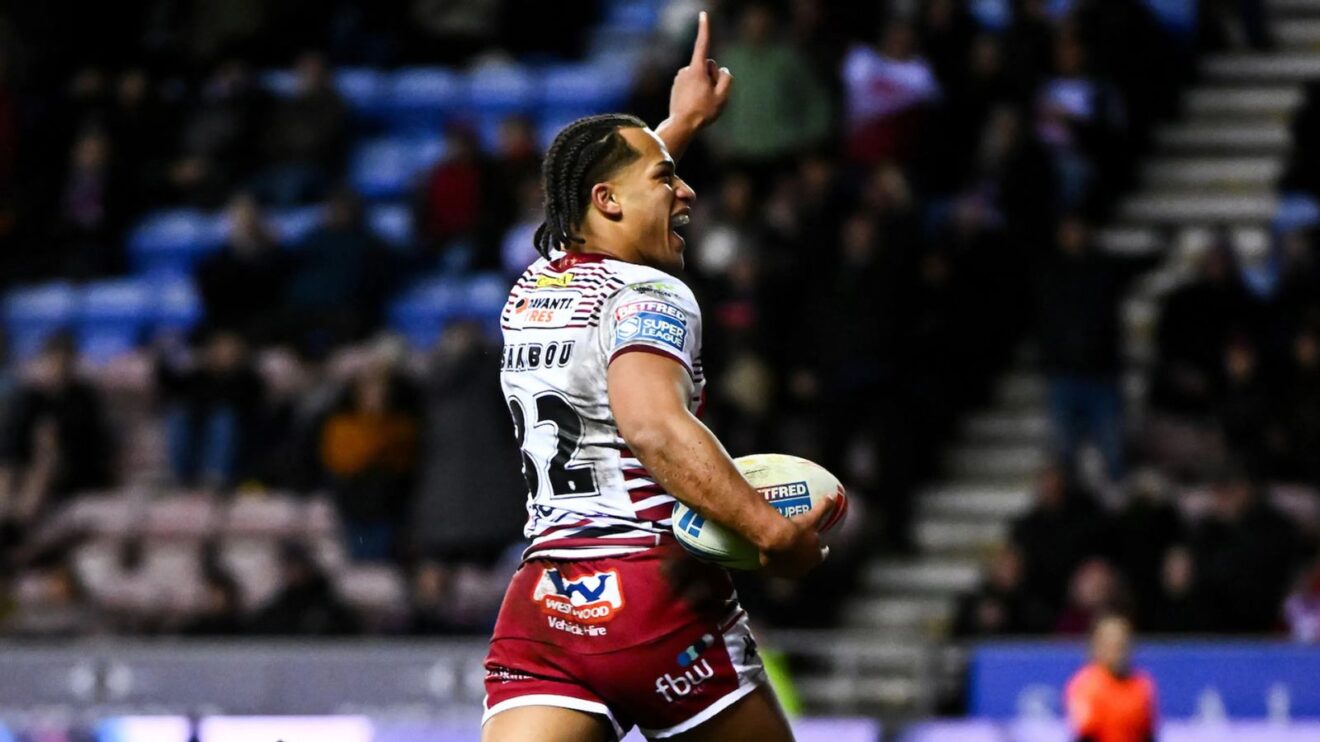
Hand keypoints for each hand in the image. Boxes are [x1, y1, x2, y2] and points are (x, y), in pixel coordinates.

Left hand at [668, 11, 732, 130]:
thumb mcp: (723, 96)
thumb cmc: (703, 111)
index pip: (703, 44)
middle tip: (710, 95)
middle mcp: (685, 70)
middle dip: (712, 76)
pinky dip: (696, 91)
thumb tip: (723, 70)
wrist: (682, 126)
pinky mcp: (676, 86)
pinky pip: (692, 84)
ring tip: (701, 102)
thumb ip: (727, 78)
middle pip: (707, 66)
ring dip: (704, 85)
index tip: (703, 14)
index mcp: (696, 69)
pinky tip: (694, 104)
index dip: (704, 28)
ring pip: (700, 76)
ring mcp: (680, 78)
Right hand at [758, 493, 836, 578]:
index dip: (822, 550)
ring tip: (784, 549)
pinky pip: (776, 566)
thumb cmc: (796, 530)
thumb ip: (823, 508)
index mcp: (815, 557)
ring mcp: (789, 571)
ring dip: (790, 559)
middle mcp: (804, 567)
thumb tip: (833, 496)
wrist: (774, 541)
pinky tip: (771, 553)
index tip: (821, 545)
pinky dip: (775, 561)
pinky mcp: (775, 571)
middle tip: (801, 545)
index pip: (822, 555)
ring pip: (791, 566)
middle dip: (805, 555)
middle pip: (807, 562)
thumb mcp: (811, 518)